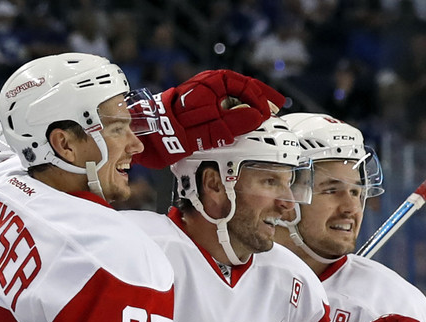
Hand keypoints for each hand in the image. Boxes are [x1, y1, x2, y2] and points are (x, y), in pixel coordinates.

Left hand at [133, 70, 285, 169]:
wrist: (150, 135)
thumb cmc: (176, 128)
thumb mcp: (212, 127)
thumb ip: (237, 121)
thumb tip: (257, 116)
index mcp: (213, 82)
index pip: (246, 86)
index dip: (261, 99)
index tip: (270, 112)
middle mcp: (209, 85)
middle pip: (241, 88)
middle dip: (259, 98)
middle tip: (275, 106)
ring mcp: (203, 96)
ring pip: (232, 97)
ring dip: (248, 106)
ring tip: (261, 116)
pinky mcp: (198, 108)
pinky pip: (222, 107)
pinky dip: (234, 113)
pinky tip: (240, 123)